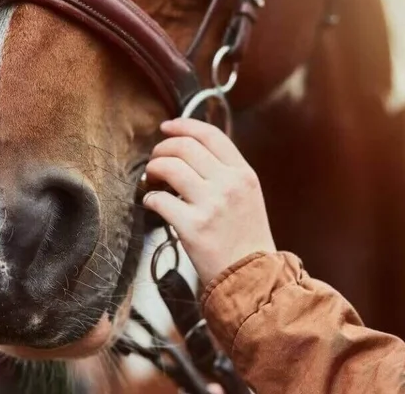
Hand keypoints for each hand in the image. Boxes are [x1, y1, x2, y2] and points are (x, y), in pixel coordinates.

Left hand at [143, 118, 275, 285]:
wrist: (253, 278)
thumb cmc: (246, 240)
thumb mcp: (247, 197)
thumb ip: (226, 173)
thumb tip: (189, 151)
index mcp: (244, 174)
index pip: (210, 135)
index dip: (184, 125)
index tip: (167, 127)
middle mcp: (229, 184)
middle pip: (184, 146)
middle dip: (162, 149)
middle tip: (155, 160)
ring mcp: (211, 205)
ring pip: (169, 167)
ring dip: (153, 170)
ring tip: (152, 180)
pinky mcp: (193, 227)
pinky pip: (159, 200)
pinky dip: (150, 199)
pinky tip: (154, 205)